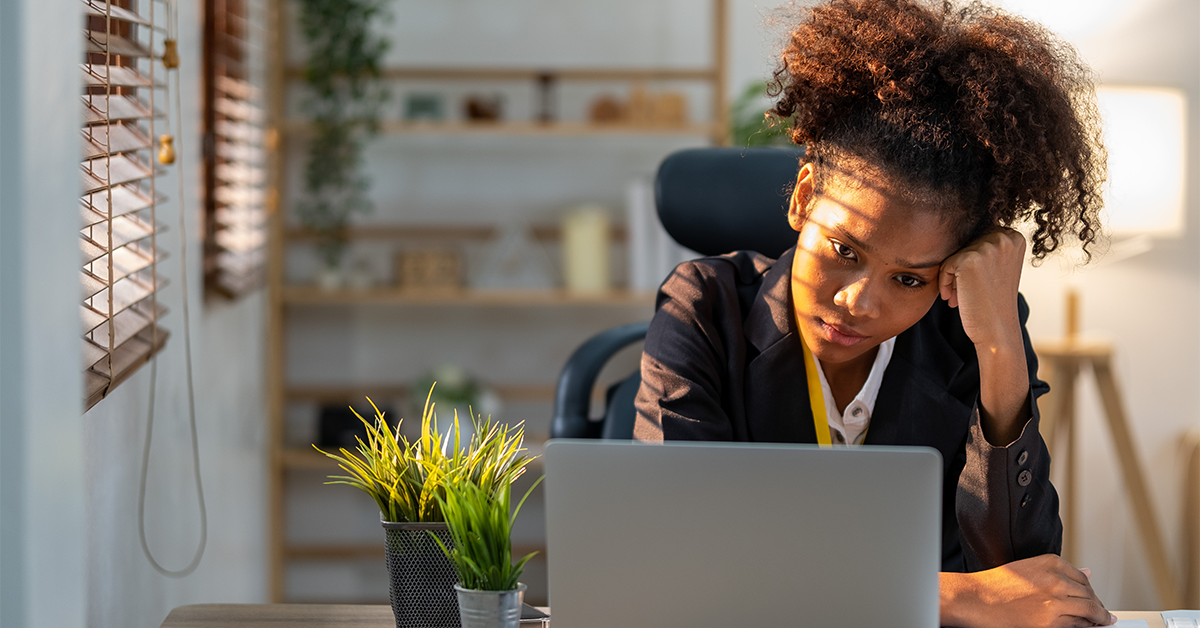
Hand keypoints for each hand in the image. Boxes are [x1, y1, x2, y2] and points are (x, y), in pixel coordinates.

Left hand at [938, 229, 1029, 443]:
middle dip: (960, 268)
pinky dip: (944, 283)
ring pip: (954, 255)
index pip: (978, 237)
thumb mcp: (997, 267)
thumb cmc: (993, 302)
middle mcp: (1005, 237)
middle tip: (963, 292)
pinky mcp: (969, 259)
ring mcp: (988, 246)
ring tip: (958, 297)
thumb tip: (955, 229)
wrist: (997, 330)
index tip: (977, 283)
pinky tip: (952, 299)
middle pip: (965, 244)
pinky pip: (945, 265)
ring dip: (952, 277)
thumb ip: (985, 247)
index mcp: (1015, 237)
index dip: (972, 261)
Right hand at [940, 555, 1116, 627]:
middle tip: (1101, 614)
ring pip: (1088, 611)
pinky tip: (1084, 627)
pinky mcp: (1050, 623)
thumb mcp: (1028, 568)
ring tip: (1100, 622)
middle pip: (1089, 595)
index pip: (1083, 578)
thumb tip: (1087, 573)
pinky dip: (1083, 627)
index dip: (1090, 591)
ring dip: (1096, 618)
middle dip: (1097, 606)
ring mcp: (1054, 602)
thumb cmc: (995, 584)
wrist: (974, 599)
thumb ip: (1058, 572)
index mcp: (1051, 563)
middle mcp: (1056, 580)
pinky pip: (1076, 626)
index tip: (1093, 598)